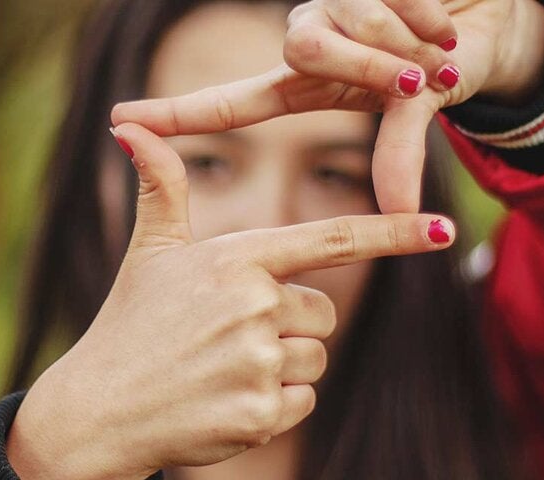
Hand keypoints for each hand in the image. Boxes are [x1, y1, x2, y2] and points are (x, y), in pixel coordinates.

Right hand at [6, 123, 457, 479]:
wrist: (100, 411)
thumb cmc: (129, 325)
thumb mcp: (149, 252)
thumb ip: (163, 189)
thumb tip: (131, 126)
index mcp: (237, 259)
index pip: (332, 240)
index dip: (394, 233)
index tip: (443, 229)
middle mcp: (254, 307)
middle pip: (323, 313)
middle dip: (290, 326)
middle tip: (230, 337)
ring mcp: (258, 363)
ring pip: (314, 360)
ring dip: (280, 368)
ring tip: (221, 370)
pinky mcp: (260, 414)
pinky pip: (302, 402)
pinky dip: (272, 407)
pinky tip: (225, 402)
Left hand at [111, 0, 543, 213]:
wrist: (486, 18)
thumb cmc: (436, 67)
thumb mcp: (416, 111)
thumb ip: (399, 154)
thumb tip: (405, 218)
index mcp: (305, 82)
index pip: (232, 102)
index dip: (177, 114)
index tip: (119, 123)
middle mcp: (308, 37)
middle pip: (306, 45)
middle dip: (366, 64)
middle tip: (415, 80)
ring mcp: (337, 1)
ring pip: (358, 24)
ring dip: (408, 44)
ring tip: (437, 51)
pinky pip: (398, 3)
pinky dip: (431, 21)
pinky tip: (445, 26)